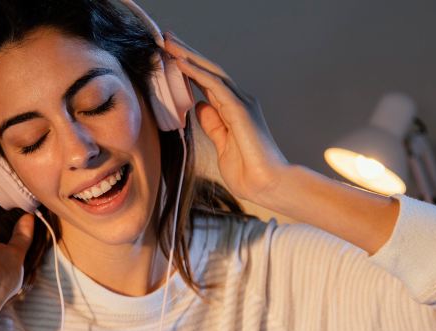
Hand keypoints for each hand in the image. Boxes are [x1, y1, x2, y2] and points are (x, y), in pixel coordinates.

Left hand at [163, 30, 289, 203]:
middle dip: (187, 54)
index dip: (189, 68)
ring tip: (168, 43)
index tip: (170, 56)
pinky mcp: (240, 111)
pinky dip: (197, 74)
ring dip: (188, 56)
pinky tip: (181, 63)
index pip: (208, 82)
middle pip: (209, 71)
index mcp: (234, 111)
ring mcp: (241, 104)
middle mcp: (239, 102)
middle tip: (166, 38)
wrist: (269, 186)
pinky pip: (215, 87)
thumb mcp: (222, 146)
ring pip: (211, 72)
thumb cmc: (249, 172)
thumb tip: (199, 106)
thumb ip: (213, 125)